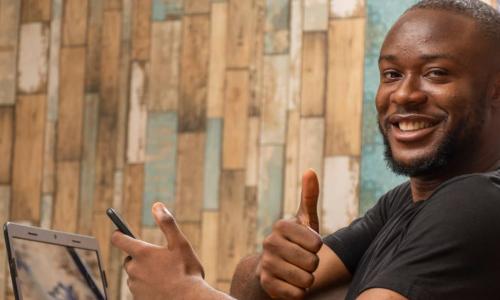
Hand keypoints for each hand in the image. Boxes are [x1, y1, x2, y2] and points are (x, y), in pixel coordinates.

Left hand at [111, 202, 204, 299]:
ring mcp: (135, 286)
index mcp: (142, 253)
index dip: (118, 234)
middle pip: (129, 259)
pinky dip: (147, 287)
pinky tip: (162, 287)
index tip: (119, 231)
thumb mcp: (180, 243)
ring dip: (144, 273)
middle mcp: (134, 269)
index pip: (119, 239)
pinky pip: (139, 290)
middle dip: (139, 258)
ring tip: (163, 276)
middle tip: (158, 260)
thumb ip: (167, 223)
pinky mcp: (138, 299)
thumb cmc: (186, 271)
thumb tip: (157, 206)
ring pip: (134, 276)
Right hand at [257, 170, 322, 298]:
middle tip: (303, 261)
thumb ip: (309, 196)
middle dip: (313, 265)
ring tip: (298, 272)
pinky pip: (296, 294)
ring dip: (307, 280)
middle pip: (312, 262)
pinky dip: (299, 293)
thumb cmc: (296, 242)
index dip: (317, 247)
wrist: (272, 269)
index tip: (309, 246)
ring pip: (305, 279)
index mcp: (281, 226)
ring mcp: (266, 264)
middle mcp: (269, 243)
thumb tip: (310, 170)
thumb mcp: (304, 220)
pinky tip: (290, 284)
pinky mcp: (266, 284)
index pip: (316, 243)